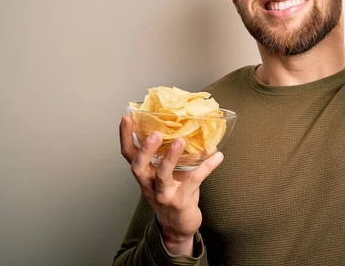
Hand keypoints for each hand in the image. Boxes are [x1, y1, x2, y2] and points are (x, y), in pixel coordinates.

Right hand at [119, 115, 223, 254]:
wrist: (178, 226)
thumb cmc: (173, 194)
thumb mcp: (166, 174)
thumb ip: (170, 154)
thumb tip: (185, 126)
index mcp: (145, 174)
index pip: (129, 154)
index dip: (126, 136)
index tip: (127, 117)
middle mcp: (149, 184)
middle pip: (138, 166)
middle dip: (145, 149)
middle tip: (155, 133)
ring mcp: (163, 194)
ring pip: (162, 175)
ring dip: (170, 157)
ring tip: (180, 140)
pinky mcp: (180, 201)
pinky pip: (193, 181)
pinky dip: (206, 167)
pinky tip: (217, 156)